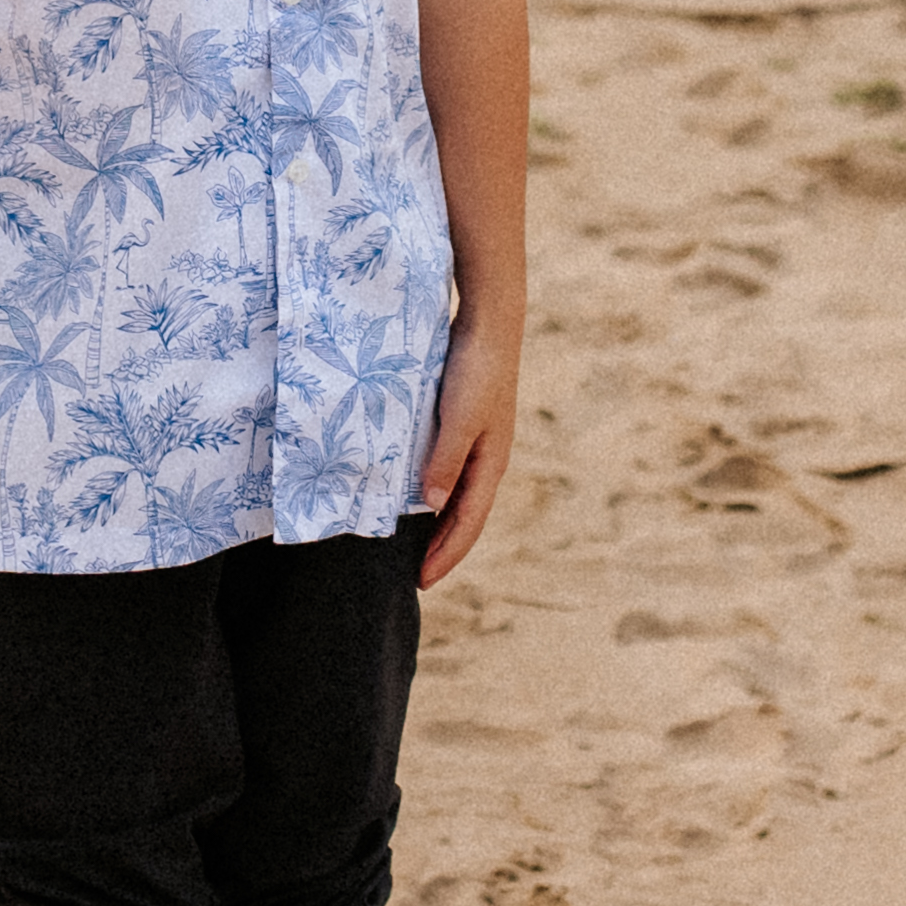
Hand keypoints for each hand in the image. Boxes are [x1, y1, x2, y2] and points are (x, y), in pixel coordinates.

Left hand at [410, 321, 518, 587]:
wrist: (489, 323)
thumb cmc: (476, 370)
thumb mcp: (460, 418)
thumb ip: (446, 460)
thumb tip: (433, 505)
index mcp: (491, 464)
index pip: (468, 523)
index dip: (446, 554)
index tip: (422, 581)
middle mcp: (488, 459)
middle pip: (465, 516)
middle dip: (443, 548)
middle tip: (416, 575)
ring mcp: (478, 443)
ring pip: (457, 496)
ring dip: (438, 523)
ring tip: (415, 545)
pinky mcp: (465, 425)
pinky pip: (449, 472)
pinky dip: (434, 493)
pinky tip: (414, 494)